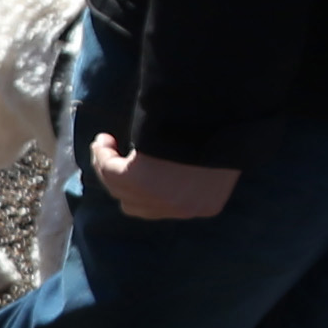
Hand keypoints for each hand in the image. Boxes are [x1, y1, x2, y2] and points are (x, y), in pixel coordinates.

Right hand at [89, 136, 241, 220]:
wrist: (221, 118)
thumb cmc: (225, 132)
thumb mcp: (222, 158)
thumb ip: (205, 170)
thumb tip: (189, 166)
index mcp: (207, 205)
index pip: (170, 209)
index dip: (150, 193)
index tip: (143, 171)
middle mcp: (180, 208)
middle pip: (136, 205)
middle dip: (124, 186)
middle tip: (118, 161)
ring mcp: (156, 197)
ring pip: (116, 188)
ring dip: (106, 166)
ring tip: (105, 145)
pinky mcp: (134, 178)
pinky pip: (109, 170)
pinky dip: (101, 155)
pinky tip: (103, 141)